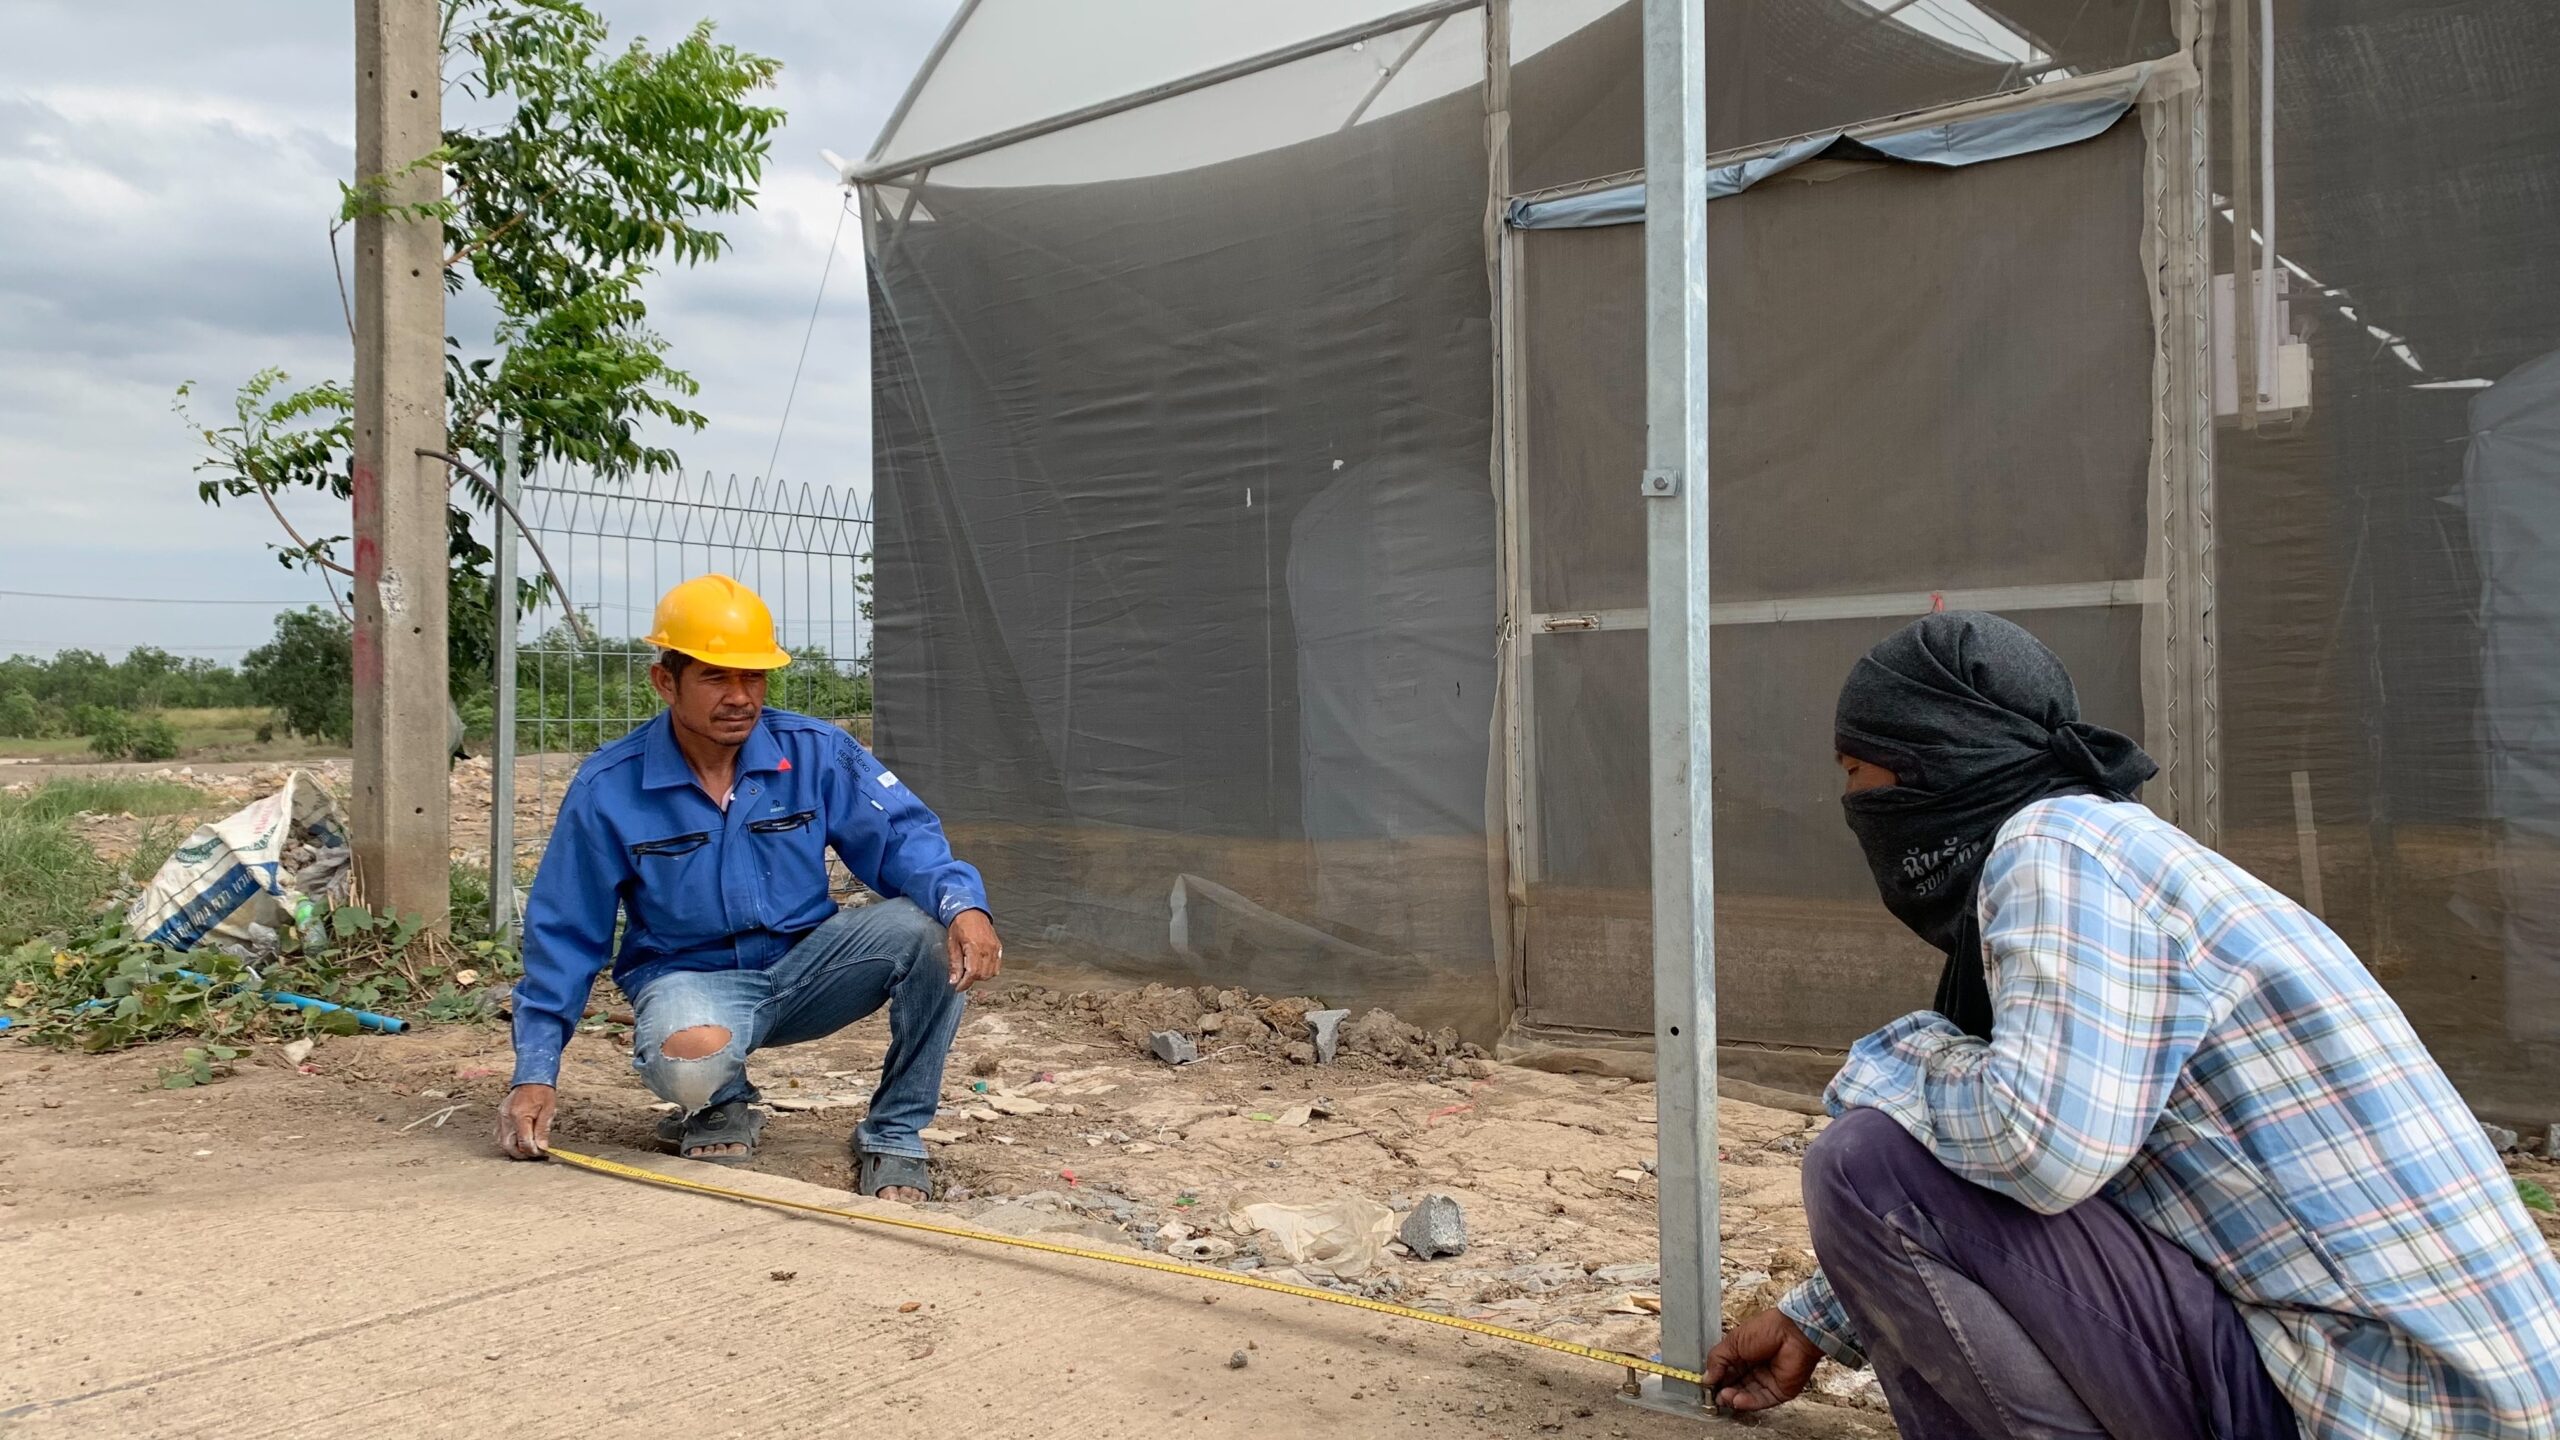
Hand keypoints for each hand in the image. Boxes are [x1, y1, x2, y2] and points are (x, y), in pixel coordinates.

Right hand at [496, 1083, 556, 1158]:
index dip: (533, 1151)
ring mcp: (501, 1116)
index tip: (541, 1152)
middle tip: (533, 1153)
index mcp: (519, 1116)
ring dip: (513, 1148)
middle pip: (507, 1145)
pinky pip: (499, 1133)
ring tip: (527, 1147)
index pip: (523, 1142)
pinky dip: (508, 1140)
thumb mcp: (548, 1110)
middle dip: (521, 1154)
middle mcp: (506, 1118)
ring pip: (501, 1141)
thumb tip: (542, 1147)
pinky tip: (518, 1139)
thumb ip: (543, 1130)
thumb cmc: (542, 1092)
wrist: (532, 1077)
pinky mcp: (500, 1115)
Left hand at [947, 910, 1002, 991]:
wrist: (970, 911)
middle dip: (972, 980)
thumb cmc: (960, 925)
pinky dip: (990, 970)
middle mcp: (987, 949)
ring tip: (971, 970)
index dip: (965, 984)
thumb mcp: (952, 944)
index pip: (972, 973)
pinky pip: (997, 965)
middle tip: (962, 977)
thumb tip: (954, 981)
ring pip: (992, 972)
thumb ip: (954, 964)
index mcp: (974, 947)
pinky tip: (981, 967)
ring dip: (981, 976)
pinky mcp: (998, 947)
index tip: (958, 988)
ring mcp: (995, 948)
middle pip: (983, 974)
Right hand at [1704, 1308, 1824, 1413]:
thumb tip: (1706, 1378)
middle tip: (1713, 1395)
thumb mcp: (1733, 1341)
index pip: (1727, 1371)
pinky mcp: (1779, 1391)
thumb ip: (1717, 1360)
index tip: (1706, 1385)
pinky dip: (1748, 1402)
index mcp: (1744, 1354)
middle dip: (1723, 1391)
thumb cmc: (1766, 1330)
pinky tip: (1736, 1400)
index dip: (1716, 1378)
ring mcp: (1767, 1381)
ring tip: (1724, 1397)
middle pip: (1736, 1385)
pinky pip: (1761, 1400)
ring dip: (1734, 1398)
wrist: (1793, 1333)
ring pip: (1747, 1395)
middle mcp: (1755, 1368)